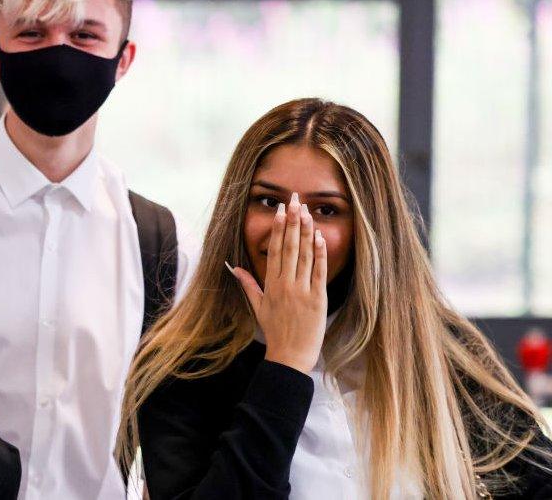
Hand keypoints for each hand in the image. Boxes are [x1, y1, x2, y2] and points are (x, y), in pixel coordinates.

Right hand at [227, 192, 327, 374]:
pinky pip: (318, 272)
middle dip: (292, 222)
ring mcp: (302, 291)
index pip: (274, 250)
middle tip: (295, 201)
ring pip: (304, 255)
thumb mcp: (258, 307)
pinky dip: (320, 254)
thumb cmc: (275, 331)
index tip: (280, 211)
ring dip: (306, 232)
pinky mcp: (318, 299)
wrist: (290, 355)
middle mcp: (285, 285)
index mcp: (271, 285)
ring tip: (307, 212)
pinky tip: (320, 237)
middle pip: (289, 247)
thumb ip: (248, 285)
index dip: (278, 229)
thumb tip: (235, 268)